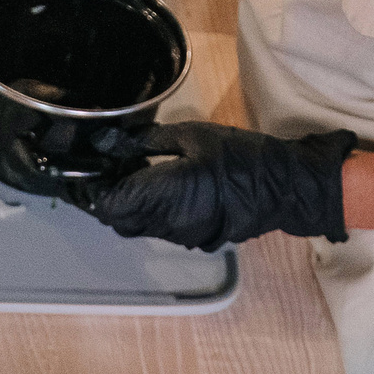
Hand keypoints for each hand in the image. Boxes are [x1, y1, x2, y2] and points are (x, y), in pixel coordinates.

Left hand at [79, 121, 355, 250]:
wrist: (283, 188)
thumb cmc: (239, 156)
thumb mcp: (190, 135)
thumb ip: (144, 142)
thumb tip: (108, 142)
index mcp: (160, 196)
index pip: (105, 203)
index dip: (90, 188)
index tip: (90, 167)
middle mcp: (163, 223)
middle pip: (115, 219)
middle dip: (105, 196)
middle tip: (108, 166)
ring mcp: (177, 235)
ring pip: (134, 226)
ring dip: (126, 204)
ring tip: (132, 173)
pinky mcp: (190, 239)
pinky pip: (156, 228)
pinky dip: (147, 211)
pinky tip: (157, 187)